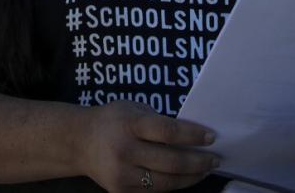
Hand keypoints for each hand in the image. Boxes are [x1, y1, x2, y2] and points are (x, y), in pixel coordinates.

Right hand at [79, 100, 218, 191]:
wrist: (80, 142)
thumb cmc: (112, 120)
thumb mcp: (133, 109)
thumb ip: (158, 121)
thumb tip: (192, 136)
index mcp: (129, 125)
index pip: (168, 132)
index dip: (193, 136)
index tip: (212, 137)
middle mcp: (125, 151)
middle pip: (171, 162)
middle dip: (199, 162)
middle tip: (215, 159)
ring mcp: (122, 175)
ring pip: (166, 183)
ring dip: (190, 178)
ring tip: (204, 171)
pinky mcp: (121, 192)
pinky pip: (154, 192)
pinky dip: (172, 185)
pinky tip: (183, 178)